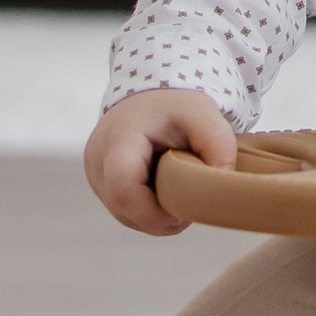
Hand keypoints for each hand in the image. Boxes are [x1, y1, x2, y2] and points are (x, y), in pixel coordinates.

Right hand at [84, 84, 235, 237]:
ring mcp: (94, 173)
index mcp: (118, 141)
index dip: (155, 214)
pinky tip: (164, 192)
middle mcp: (97, 160)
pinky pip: (123, 210)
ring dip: (154, 216)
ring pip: (124, 215)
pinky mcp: (99, 181)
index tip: (183, 212)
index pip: (124, 192)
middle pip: (125, 210)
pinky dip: (146, 210)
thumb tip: (221, 183)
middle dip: (161, 219)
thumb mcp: (204, 114)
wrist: (152, 96)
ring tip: (179, 194)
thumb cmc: (175, 105)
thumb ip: (220, 146)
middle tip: (189, 205)